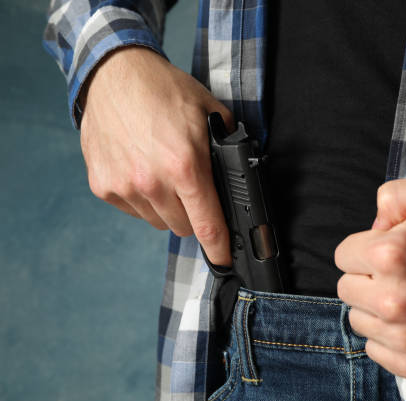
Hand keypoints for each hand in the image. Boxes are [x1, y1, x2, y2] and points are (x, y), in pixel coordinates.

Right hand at [80, 46, 233, 264]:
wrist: (114, 74)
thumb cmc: (163, 90)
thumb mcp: (209, 111)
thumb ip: (228, 145)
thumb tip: (239, 171)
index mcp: (185, 166)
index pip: (207, 224)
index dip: (219, 247)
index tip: (224, 259)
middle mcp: (152, 182)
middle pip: (183, 227)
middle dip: (194, 215)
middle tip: (192, 189)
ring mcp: (124, 186)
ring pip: (158, 221)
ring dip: (167, 208)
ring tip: (164, 174)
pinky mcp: (103, 186)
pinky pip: (133, 210)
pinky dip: (142, 199)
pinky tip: (142, 170)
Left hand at [335, 172, 405, 379]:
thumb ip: (393, 194)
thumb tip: (371, 227)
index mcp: (390, 255)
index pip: (343, 255)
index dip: (365, 249)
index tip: (390, 251)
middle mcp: (393, 300)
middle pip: (347, 288)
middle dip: (368, 278)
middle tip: (401, 274)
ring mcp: (404, 336)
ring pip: (359, 319)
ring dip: (376, 308)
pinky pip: (375, 349)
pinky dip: (389, 337)